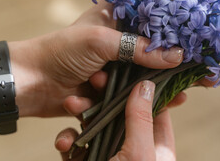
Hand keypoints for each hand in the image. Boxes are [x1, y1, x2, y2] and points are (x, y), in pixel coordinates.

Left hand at [12, 0, 184, 117]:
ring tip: (182, 93)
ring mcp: (115, 65)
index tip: (201, 47)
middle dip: (176, 65)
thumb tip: (177, 55)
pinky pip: (133, 92)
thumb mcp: (100, 41)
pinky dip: (146, 98)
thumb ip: (137, 48)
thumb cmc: (61, 51)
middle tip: (203, 75)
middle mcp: (118, 41)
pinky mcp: (109, 86)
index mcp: (116, 20)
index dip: (177, 35)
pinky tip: (166, 103)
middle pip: (155, 52)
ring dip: (159, 84)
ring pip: (146, 74)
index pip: (153, 24)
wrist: (31, 82)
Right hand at [55, 80, 184, 160]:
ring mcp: (107, 155)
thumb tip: (146, 85)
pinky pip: (78, 146)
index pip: (153, 109)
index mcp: (155, 147)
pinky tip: (64, 144)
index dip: (141, 88)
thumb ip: (141, 120)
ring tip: (70, 104)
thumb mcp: (139, 156)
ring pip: (96, 126)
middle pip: (120, 113)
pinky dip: (69, 142)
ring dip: (81, 115)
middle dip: (104, 97)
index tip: (127, 68)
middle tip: (93, 79)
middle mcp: (132, 148)